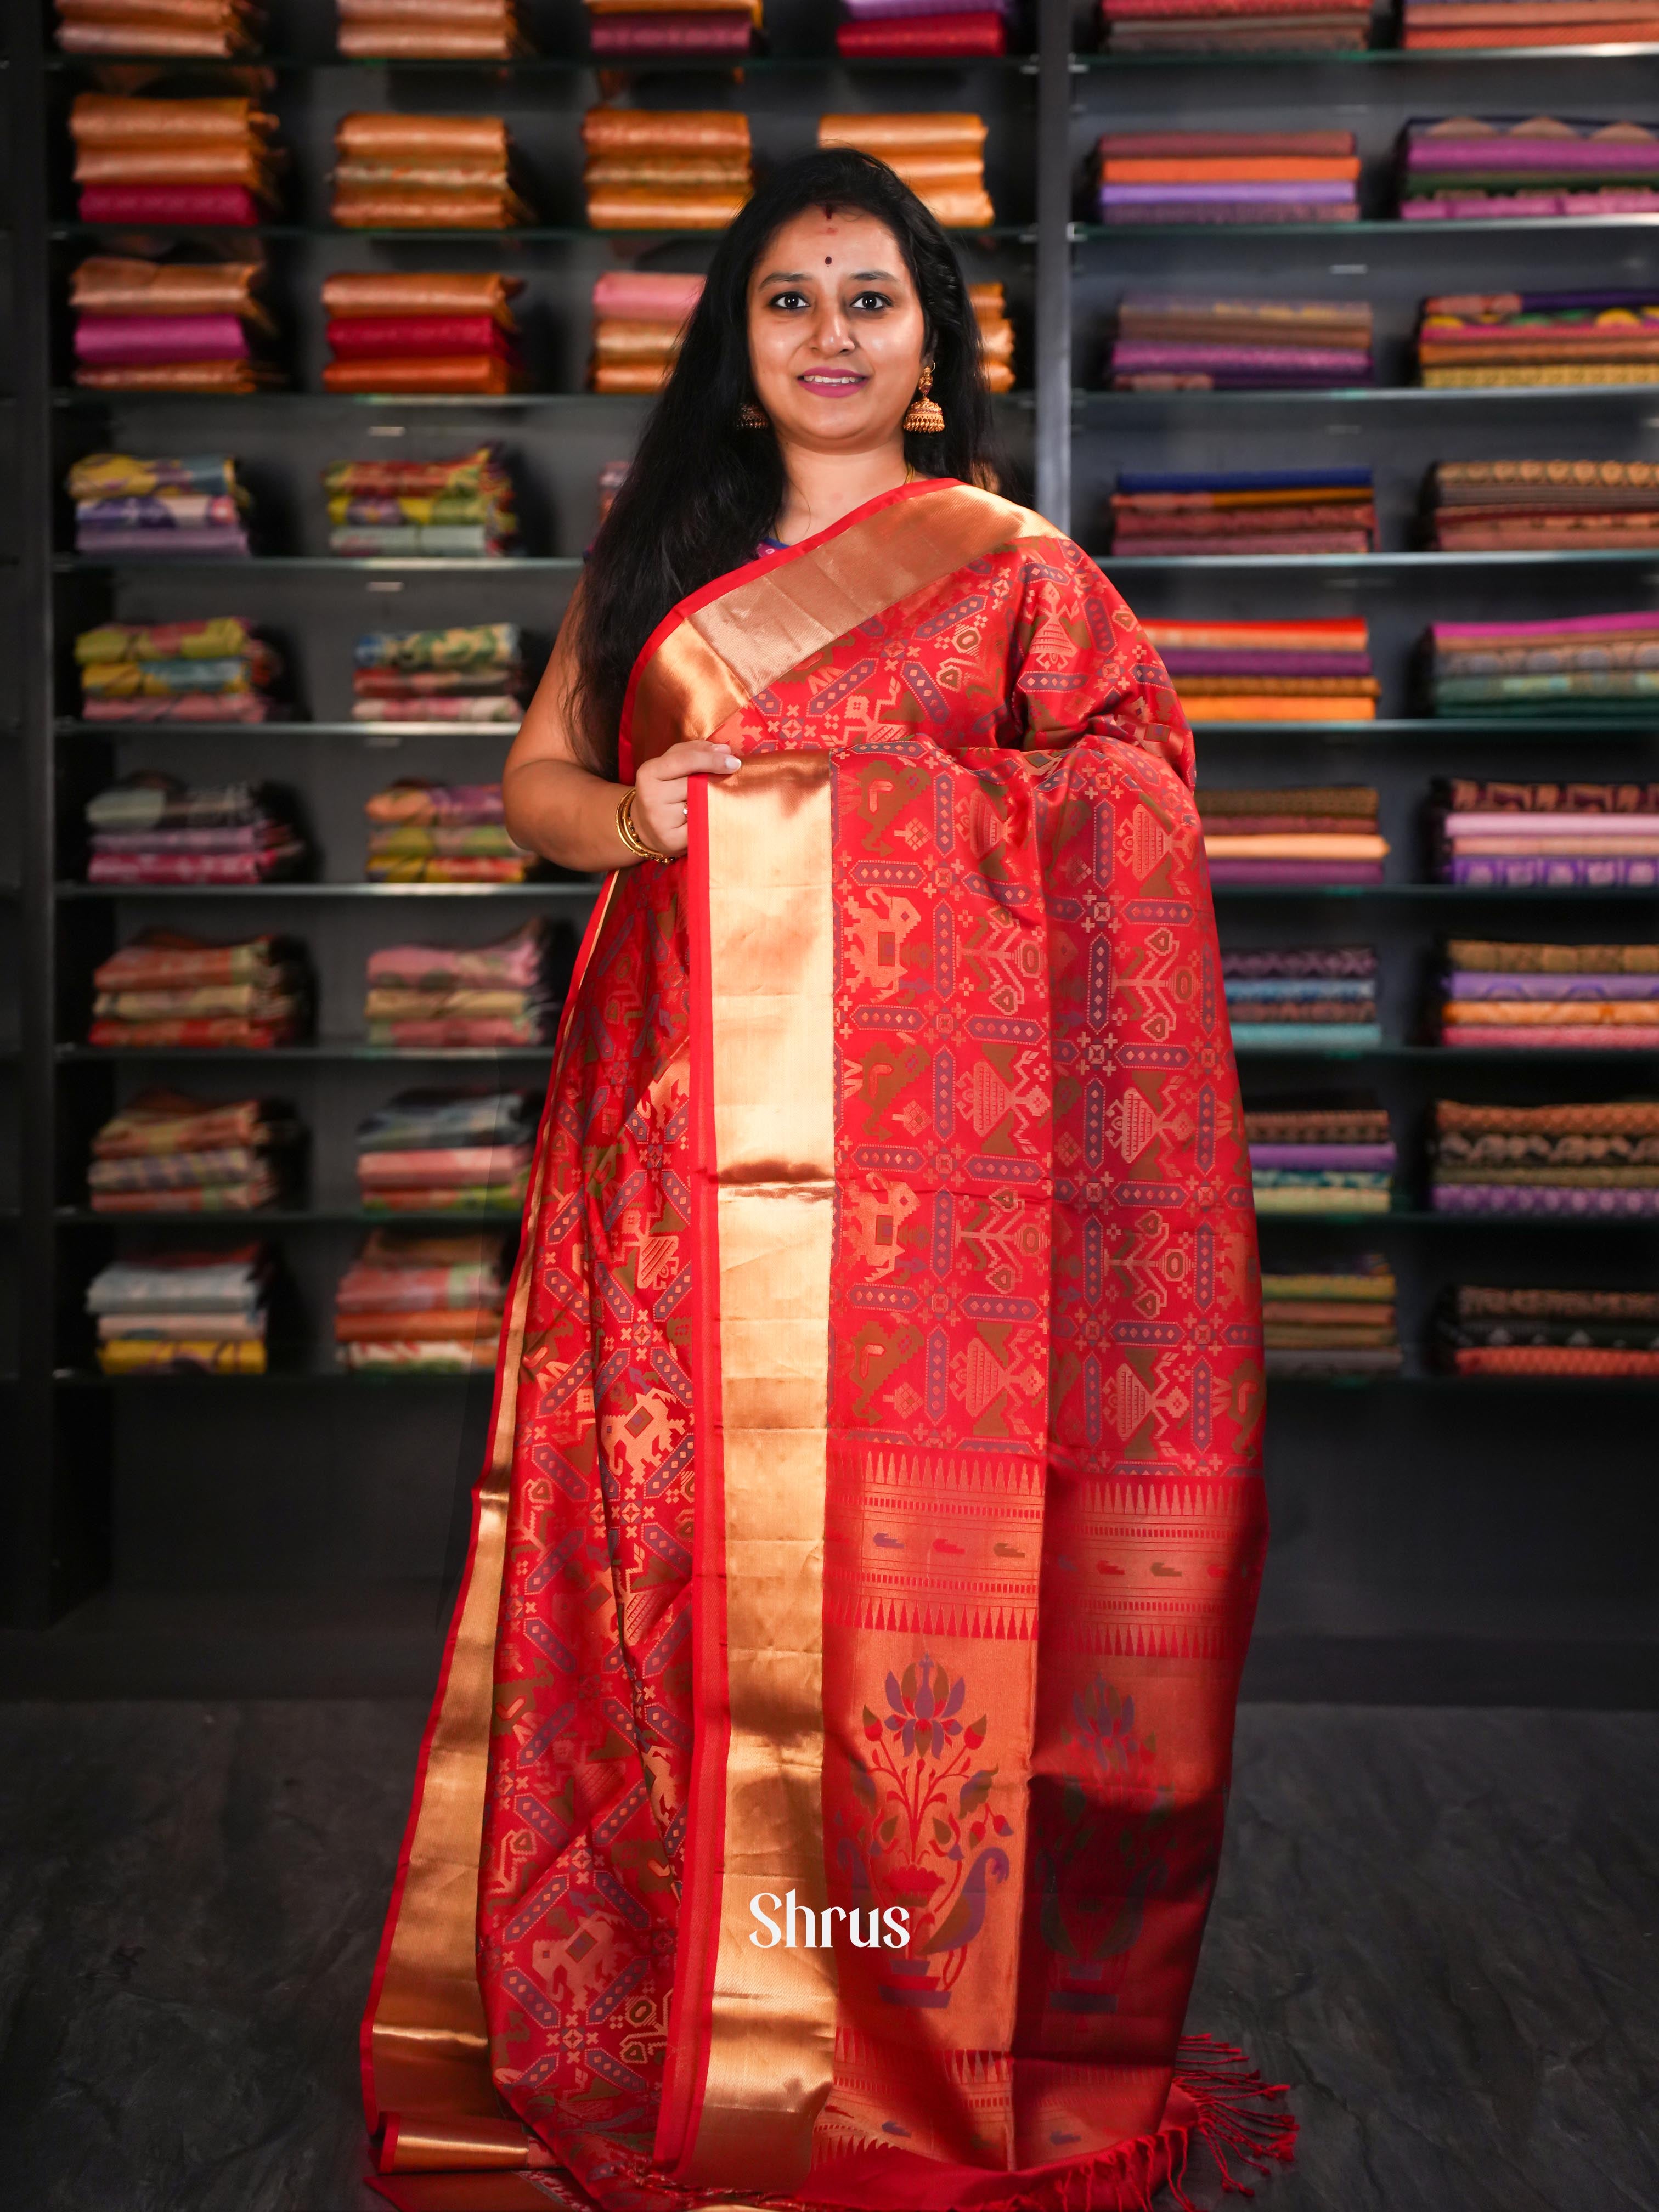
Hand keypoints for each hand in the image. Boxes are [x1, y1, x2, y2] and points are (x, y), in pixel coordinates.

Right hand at [629, 740, 741, 858]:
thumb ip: (694, 753)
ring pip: (701, 806)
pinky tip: (708, 820)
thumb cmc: (664, 792)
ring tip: (711, 803)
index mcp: (650, 772)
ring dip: (713, 803)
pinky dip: (710, 822)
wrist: (645, 828)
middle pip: (695, 784)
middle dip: (714, 783)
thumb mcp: (672, 766)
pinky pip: (702, 827)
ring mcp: (659, 820)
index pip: (686, 760)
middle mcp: (651, 796)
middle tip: (727, 782)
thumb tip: (725, 750)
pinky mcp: (670, 840)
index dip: (712, 760)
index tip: (734, 762)